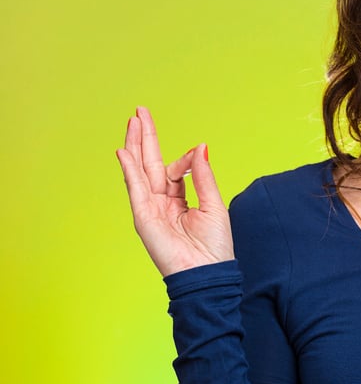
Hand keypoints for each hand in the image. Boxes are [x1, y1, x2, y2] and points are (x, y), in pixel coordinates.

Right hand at [116, 106, 234, 276]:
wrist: (207, 271)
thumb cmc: (213, 245)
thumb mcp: (213, 203)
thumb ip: (203, 175)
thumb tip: (200, 147)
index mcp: (179, 199)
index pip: (174, 170)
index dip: (184, 160)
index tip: (194, 156)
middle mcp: (162, 201)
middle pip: (150, 163)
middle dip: (145, 137)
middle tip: (139, 112)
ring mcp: (151, 208)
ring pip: (140, 170)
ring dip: (135, 145)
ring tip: (132, 121)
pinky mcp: (143, 216)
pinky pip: (135, 188)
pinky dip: (129, 169)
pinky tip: (123, 152)